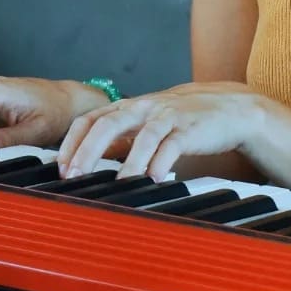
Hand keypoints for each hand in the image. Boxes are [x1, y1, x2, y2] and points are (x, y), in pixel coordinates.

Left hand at [58, 81, 263, 179]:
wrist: (229, 108)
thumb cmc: (183, 119)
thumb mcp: (147, 122)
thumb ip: (121, 136)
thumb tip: (87, 161)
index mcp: (130, 107)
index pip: (91, 119)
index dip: (72, 143)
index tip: (61, 168)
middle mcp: (145, 107)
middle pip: (109, 124)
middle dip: (88, 151)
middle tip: (75, 177)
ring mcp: (169, 116)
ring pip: (143, 134)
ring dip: (129, 161)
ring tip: (118, 183)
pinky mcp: (191, 128)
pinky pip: (174, 144)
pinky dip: (163, 161)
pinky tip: (156, 178)